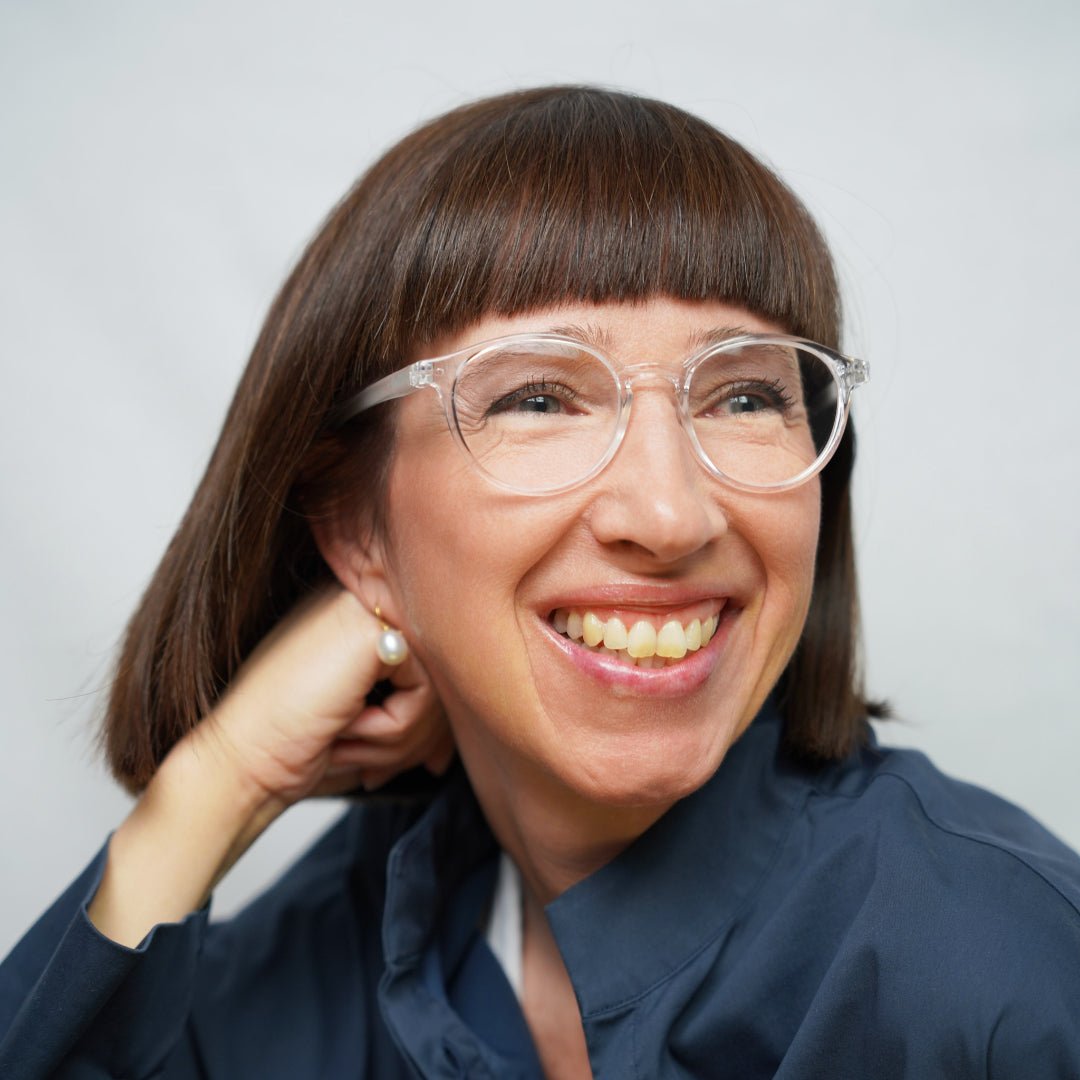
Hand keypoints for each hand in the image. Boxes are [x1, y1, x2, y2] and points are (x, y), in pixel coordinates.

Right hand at [197, 586, 453, 806]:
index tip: (423, 764)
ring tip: (355, 749)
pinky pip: (425, 689)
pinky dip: (396, 728)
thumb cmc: (288, 748)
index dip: (429, 722)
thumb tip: (451, 744)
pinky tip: (349, 729)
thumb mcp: (364, 725)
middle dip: (422, 737)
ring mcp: (364, 605)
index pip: (427, 663)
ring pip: (437, 683)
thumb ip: (410, 712)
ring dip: (403, 738)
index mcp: (354, 618)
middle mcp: (361, 602)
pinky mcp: (370, 624)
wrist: (238, 761)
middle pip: (439, 671)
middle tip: (380, 771)